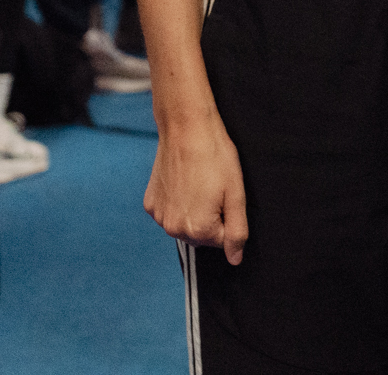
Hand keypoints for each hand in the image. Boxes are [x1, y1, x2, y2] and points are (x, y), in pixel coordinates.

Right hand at [145, 114, 249, 263]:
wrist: (186, 129)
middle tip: (213, 188)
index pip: (222, 240)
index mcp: (199, 229)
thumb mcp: (236, 193)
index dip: (228, 217)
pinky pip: (169, 213)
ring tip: (198, 183)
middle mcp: (174, 229)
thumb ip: (237, 231)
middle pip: (201, 236)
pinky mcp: (150, 204)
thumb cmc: (215, 157)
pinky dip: (177, 203)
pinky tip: (183, 182)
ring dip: (193, 212)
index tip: (224, 194)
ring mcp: (159, 217)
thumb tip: (235, 259)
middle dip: (211, 218)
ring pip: (184, 225)